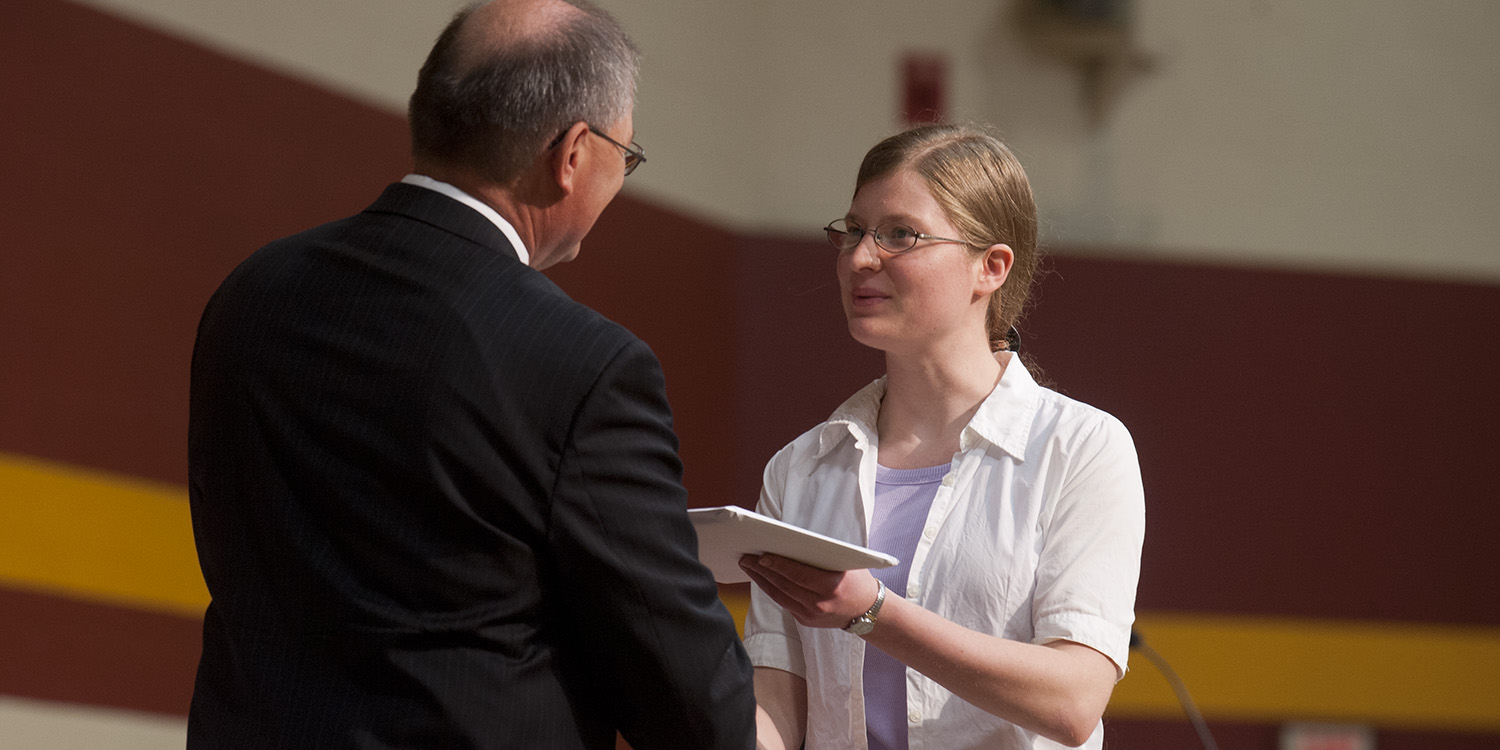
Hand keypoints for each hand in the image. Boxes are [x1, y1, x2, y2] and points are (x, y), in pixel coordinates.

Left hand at [739, 554, 881, 629]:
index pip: (798, 575)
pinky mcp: (806, 621)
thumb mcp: (846, 564)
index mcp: (831, 587)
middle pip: (784, 585)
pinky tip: (762, 578)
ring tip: (749, 566)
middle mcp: (819, 604)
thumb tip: (792, 543)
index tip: (762, 556)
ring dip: (761, 580)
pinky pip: (784, 602)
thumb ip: (821, 557)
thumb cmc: (857, 581)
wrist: (868, 611)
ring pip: (780, 595)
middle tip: (746, 557)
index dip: (778, 565)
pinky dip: (771, 589)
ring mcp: (811, 615)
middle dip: (763, 570)